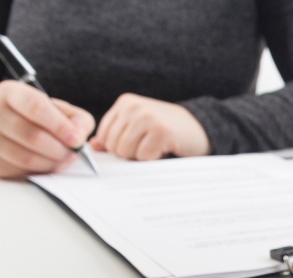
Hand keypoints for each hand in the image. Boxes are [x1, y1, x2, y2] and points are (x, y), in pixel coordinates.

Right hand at [0, 81, 94, 178]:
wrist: (4, 127)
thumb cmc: (37, 117)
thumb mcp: (58, 110)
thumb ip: (77, 119)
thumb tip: (79, 136)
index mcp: (9, 92)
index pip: (35, 107)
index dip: (60, 126)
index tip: (76, 140)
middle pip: (33, 136)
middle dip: (61, 149)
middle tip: (74, 153)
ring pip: (27, 158)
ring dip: (53, 163)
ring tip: (64, 159)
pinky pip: (20, 172)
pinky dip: (40, 172)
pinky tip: (47, 164)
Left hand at [90, 94, 210, 159]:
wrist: (200, 127)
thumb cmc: (167, 130)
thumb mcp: (138, 128)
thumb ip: (115, 135)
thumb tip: (93, 146)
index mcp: (125, 103)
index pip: (103, 135)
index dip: (116, 148)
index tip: (134, 145)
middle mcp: (134, 107)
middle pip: (113, 145)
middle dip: (128, 153)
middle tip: (147, 147)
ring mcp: (147, 118)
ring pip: (126, 152)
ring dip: (141, 157)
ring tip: (155, 147)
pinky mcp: (161, 131)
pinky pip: (143, 157)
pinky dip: (153, 159)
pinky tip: (164, 149)